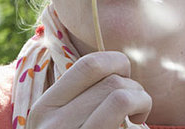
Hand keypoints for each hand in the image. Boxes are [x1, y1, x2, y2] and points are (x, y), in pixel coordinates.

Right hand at [26, 51, 151, 128]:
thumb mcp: (63, 126)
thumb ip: (78, 101)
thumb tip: (117, 67)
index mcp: (44, 109)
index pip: (87, 65)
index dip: (116, 63)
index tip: (125, 79)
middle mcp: (52, 122)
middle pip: (110, 79)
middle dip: (134, 87)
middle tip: (137, 106)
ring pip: (119, 91)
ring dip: (141, 99)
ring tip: (139, 115)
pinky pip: (120, 106)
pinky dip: (140, 107)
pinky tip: (138, 122)